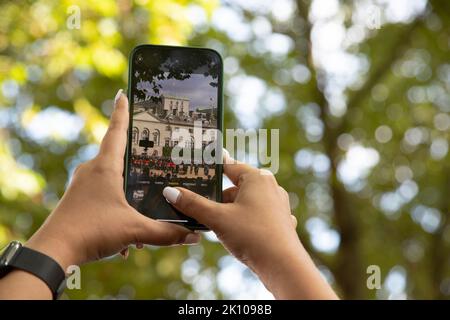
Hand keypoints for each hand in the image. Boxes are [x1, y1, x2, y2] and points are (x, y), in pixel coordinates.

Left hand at [26, 90, 199, 270]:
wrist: (53, 251)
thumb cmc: (91, 231)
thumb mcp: (134, 230)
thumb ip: (166, 233)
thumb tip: (193, 236)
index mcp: (105, 167)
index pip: (116, 131)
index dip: (122, 112)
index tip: (123, 93)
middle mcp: (91, 171)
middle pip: (117, 154)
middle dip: (136, 157)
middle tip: (153, 153)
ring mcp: (82, 185)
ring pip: (111, 179)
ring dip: (129, 191)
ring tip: (144, 208)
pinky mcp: (78, 200)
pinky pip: (103, 195)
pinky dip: (118, 208)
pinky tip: (128, 236)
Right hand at [162, 153, 337, 298]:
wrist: (282, 265)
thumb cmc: (252, 235)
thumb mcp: (217, 218)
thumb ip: (193, 204)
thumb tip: (171, 191)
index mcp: (257, 178)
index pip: (229, 166)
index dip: (211, 169)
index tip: (198, 169)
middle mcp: (271, 186)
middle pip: (236, 186)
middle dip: (219, 198)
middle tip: (202, 208)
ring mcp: (278, 204)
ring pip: (246, 202)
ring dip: (231, 211)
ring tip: (217, 225)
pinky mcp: (281, 221)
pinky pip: (257, 215)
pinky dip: (245, 220)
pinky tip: (238, 233)